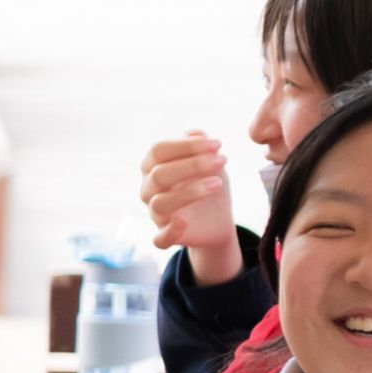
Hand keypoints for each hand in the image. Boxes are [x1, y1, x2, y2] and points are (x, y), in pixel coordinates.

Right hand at [140, 131, 238, 274]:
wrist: (217, 218)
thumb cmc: (208, 184)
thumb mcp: (210, 163)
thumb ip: (201, 147)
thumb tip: (195, 134)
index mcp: (153, 167)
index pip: (158, 151)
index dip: (186, 146)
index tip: (218, 145)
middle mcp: (148, 189)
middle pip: (158, 174)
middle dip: (192, 165)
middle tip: (223, 160)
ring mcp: (155, 214)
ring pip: (160, 202)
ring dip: (190, 191)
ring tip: (219, 184)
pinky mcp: (165, 236)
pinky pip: (158, 239)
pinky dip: (169, 232)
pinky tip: (185, 222)